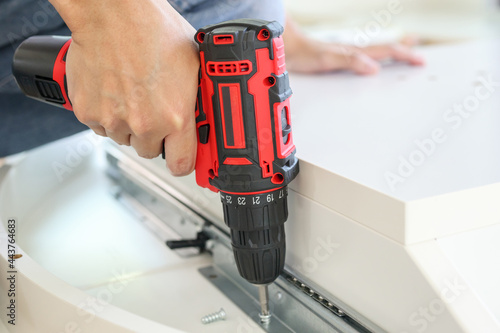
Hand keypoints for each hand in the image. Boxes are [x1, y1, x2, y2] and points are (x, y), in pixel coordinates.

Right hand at [50, 0, 199, 175]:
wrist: (113, 13)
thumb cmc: (153, 30)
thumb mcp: (193, 66)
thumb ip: (196, 98)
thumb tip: (204, 114)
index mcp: (176, 116)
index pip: (182, 164)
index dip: (182, 161)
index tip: (180, 157)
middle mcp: (145, 124)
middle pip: (150, 151)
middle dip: (154, 136)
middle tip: (153, 110)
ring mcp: (114, 120)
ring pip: (125, 139)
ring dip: (130, 125)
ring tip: (133, 93)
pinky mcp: (89, 113)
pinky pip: (101, 126)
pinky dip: (107, 114)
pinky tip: (114, 90)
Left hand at [283, 18, 423, 74]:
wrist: (289, 49)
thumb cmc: (307, 54)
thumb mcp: (329, 60)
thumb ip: (351, 61)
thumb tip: (374, 68)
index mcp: (356, 51)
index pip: (387, 51)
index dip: (405, 55)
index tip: (421, 61)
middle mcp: (354, 52)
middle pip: (386, 51)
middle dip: (405, 55)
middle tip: (420, 61)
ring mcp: (347, 55)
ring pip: (376, 55)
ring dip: (392, 57)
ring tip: (404, 60)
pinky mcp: (339, 61)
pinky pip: (363, 61)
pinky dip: (375, 62)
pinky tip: (372, 68)